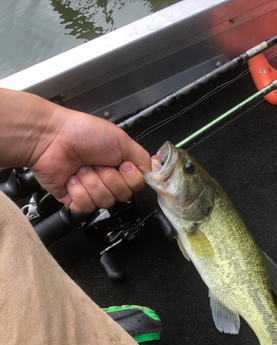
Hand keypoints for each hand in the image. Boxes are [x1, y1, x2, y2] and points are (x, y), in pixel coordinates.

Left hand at [0, 89, 150, 211]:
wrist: (51, 138)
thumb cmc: (82, 132)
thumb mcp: (121, 139)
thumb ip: (141, 157)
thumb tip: (152, 170)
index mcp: (118, 164)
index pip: (136, 185)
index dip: (130, 178)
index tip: (122, 165)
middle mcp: (106, 178)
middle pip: (121, 196)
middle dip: (109, 179)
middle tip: (98, 164)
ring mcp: (90, 189)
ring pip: (104, 202)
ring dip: (93, 183)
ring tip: (82, 168)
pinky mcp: (74, 199)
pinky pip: (86, 207)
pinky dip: (79, 191)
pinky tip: (72, 178)